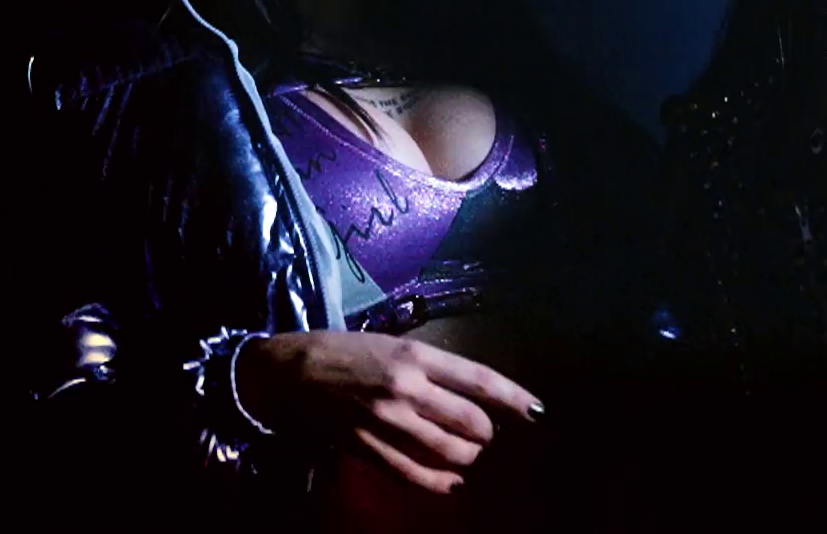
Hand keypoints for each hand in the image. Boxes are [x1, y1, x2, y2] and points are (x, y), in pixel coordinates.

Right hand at [237, 330, 543, 493]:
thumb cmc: (345, 351)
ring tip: (467, 452)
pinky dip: (441, 481)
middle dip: (486, 432)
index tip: (537, 410)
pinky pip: (414, 474)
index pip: (478, 380)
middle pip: (471, 422)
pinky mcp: (367, 448)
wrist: (289, 372)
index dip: (513, 397)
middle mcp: (406, 390)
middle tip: (484, 430)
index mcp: (416, 357)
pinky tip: (452, 481)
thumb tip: (470, 392)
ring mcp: (386, 423)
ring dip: (467, 456)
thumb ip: (431, 368)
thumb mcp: (394, 345)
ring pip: (449, 452)